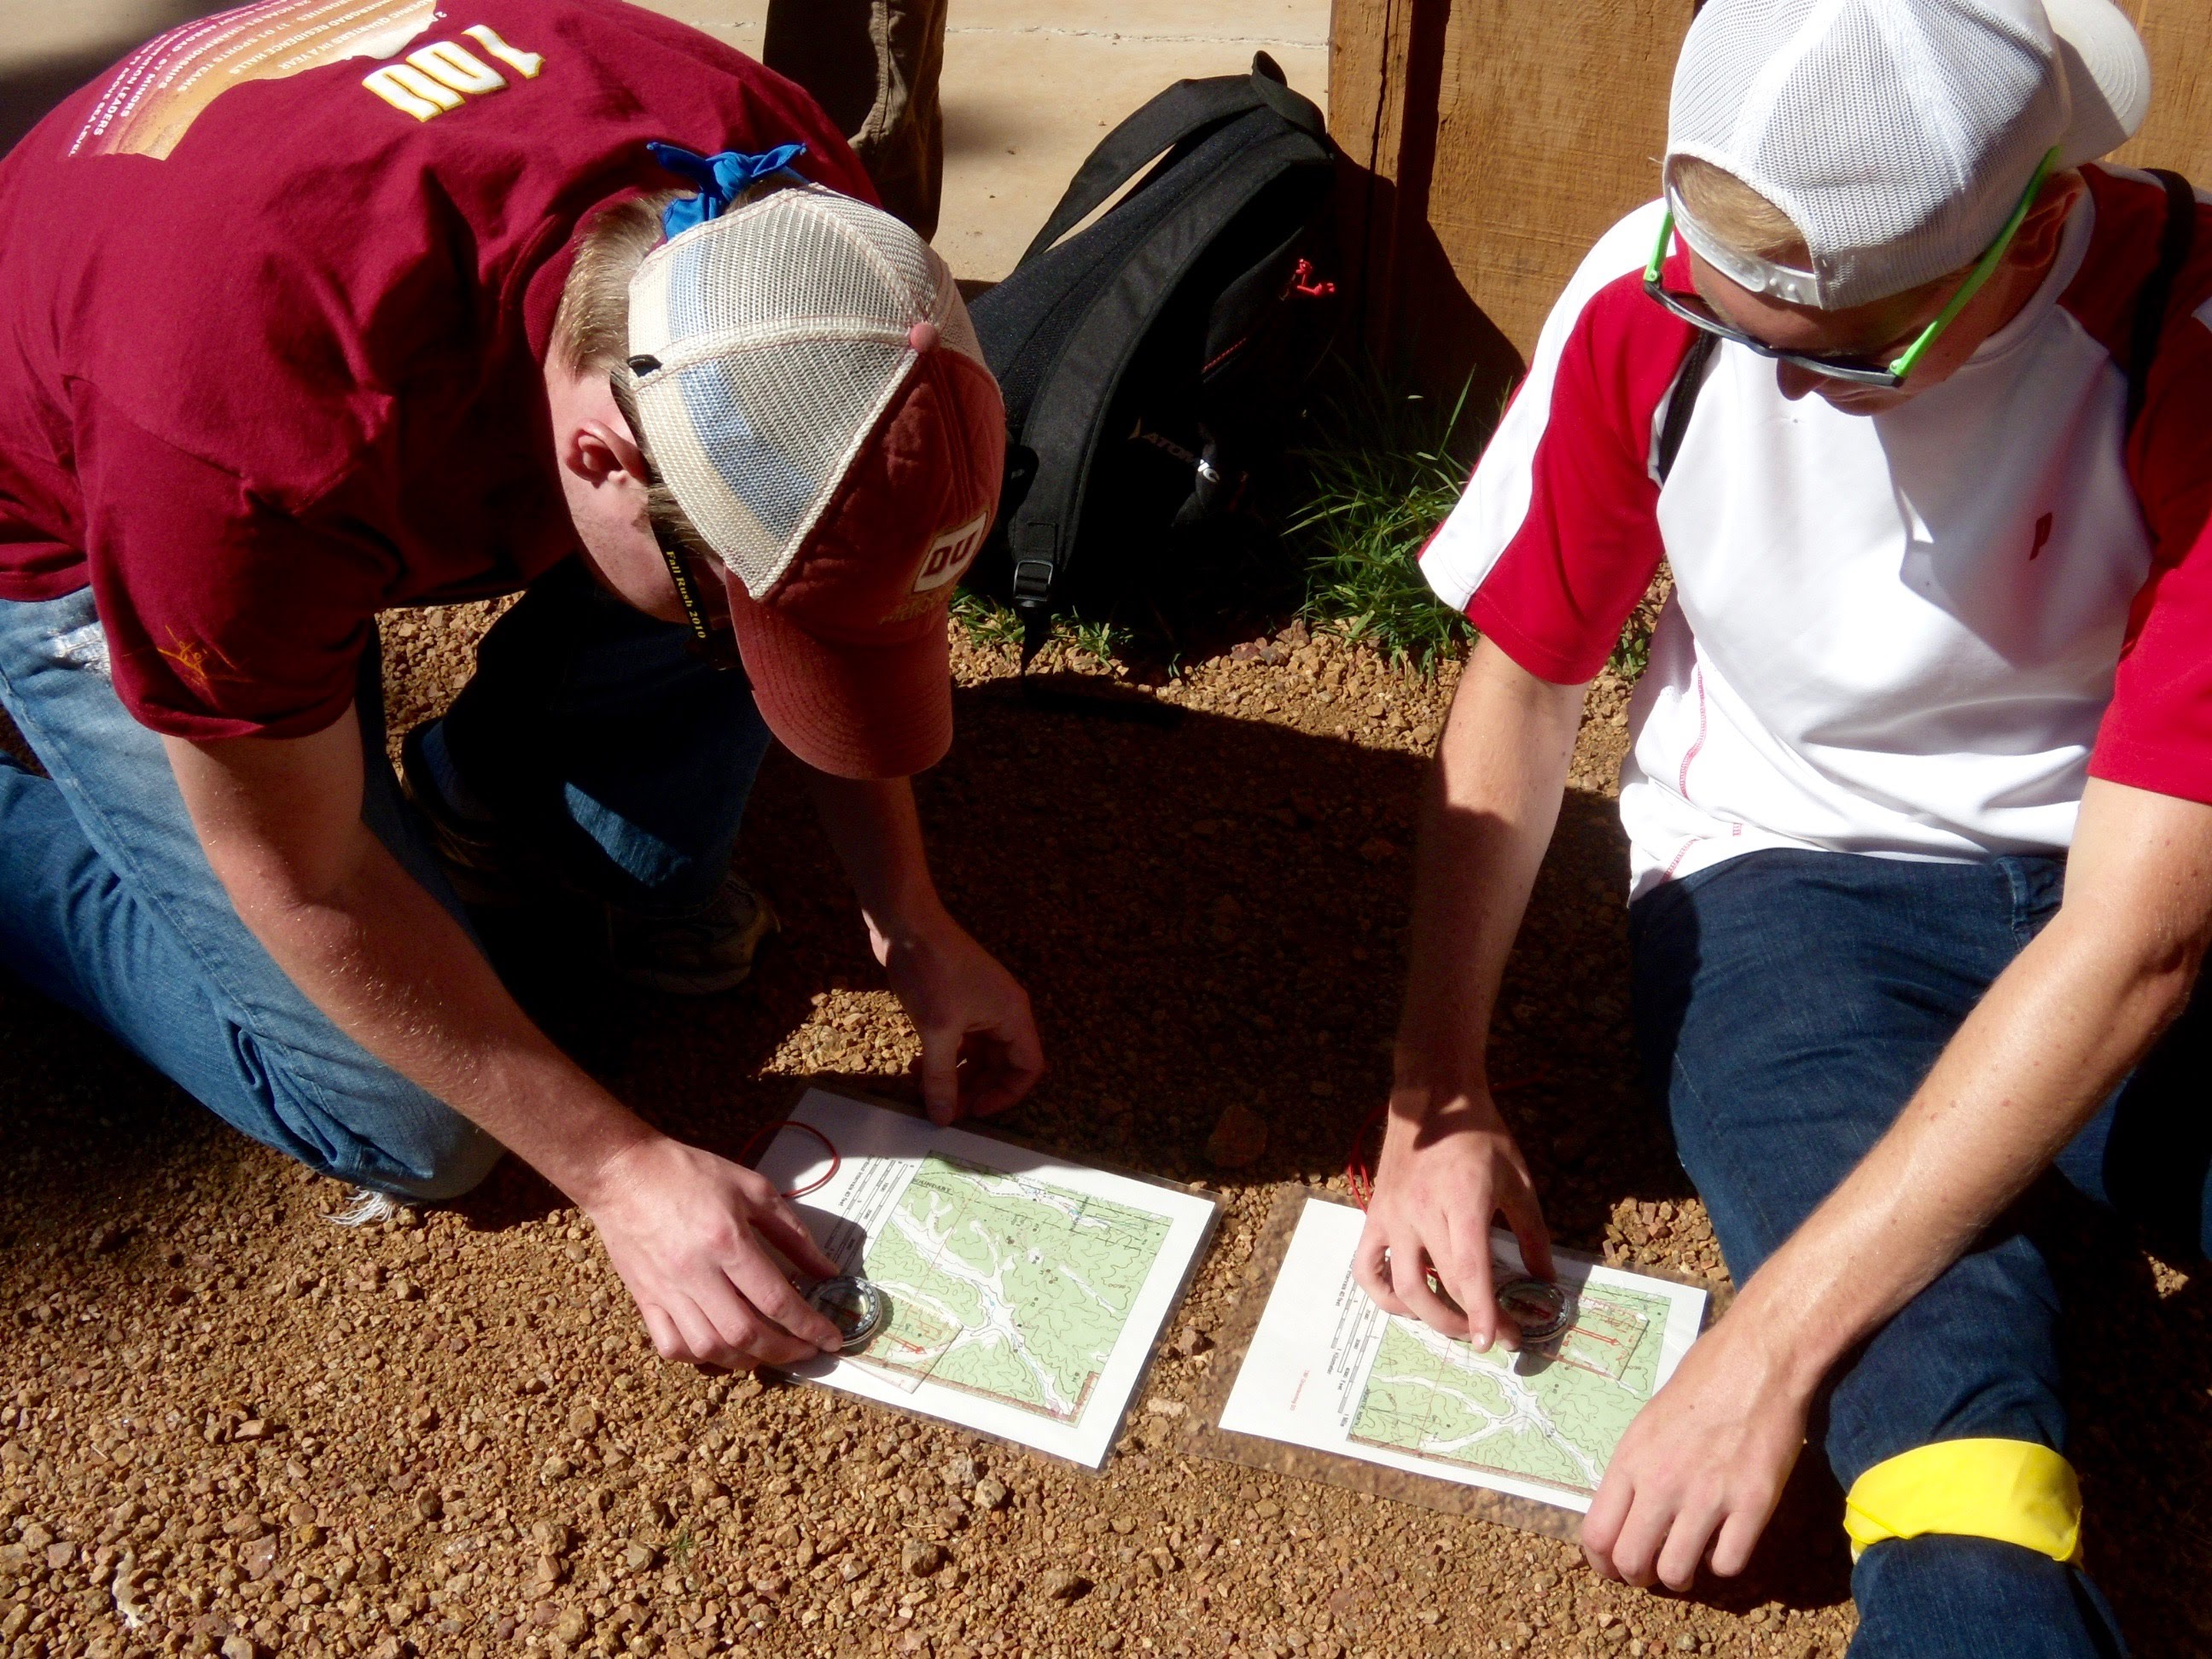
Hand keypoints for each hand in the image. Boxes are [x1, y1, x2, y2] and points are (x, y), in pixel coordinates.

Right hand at [581, 1133, 846, 1368]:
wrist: (623, 1172)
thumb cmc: (691, 1174)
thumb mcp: (752, 1188)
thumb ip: (792, 1232)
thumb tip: (826, 1270)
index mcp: (727, 1241)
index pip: (775, 1299)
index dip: (808, 1325)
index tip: (831, 1339)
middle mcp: (696, 1273)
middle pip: (745, 1333)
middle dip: (784, 1350)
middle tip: (806, 1351)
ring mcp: (666, 1291)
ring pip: (709, 1348)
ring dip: (747, 1359)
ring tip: (770, 1352)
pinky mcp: (644, 1299)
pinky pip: (671, 1345)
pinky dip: (700, 1357)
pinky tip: (720, 1348)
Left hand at [873, 912, 1044, 1124]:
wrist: (905, 924)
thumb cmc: (931, 971)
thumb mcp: (936, 1031)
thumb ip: (941, 1078)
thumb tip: (942, 1117)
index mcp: (1012, 1015)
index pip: (1028, 1067)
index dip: (1005, 1095)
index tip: (973, 1111)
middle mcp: (1002, 1012)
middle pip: (1000, 1065)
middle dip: (973, 1089)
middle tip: (943, 1108)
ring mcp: (979, 1006)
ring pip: (976, 1055)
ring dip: (954, 1075)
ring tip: (924, 1089)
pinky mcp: (957, 1001)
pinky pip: (959, 1040)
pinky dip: (943, 1057)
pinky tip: (918, 1066)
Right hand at [1353, 1083, 1553, 1350]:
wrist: (1433, 1099)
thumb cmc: (1481, 1136)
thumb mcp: (1518, 1180)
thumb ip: (1533, 1234)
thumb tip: (1546, 1279)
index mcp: (1461, 1201)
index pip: (1469, 1271)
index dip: (1484, 1313)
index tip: (1502, 1342)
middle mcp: (1421, 1213)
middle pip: (1441, 1285)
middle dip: (1471, 1321)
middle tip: (1497, 1334)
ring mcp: (1392, 1216)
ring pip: (1402, 1286)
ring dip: (1431, 1318)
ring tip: (1457, 1326)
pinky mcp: (1375, 1215)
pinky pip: (1367, 1266)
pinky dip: (1383, 1294)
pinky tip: (1406, 1304)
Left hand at [1581, 1312, 1806, 1589]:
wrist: (1756, 1362)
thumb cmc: (1700, 1382)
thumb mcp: (1647, 1423)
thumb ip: (1635, 1471)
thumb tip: (1627, 1514)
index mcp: (1630, 1461)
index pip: (1597, 1536)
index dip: (1603, 1563)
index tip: (1615, 1566)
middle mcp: (1661, 1484)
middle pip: (1631, 1563)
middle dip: (1639, 1577)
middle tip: (1654, 1569)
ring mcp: (1707, 1497)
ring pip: (1677, 1573)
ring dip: (1682, 1577)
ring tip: (1691, 1561)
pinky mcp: (1752, 1505)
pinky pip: (1729, 1563)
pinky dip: (1725, 1562)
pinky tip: (1726, 1541)